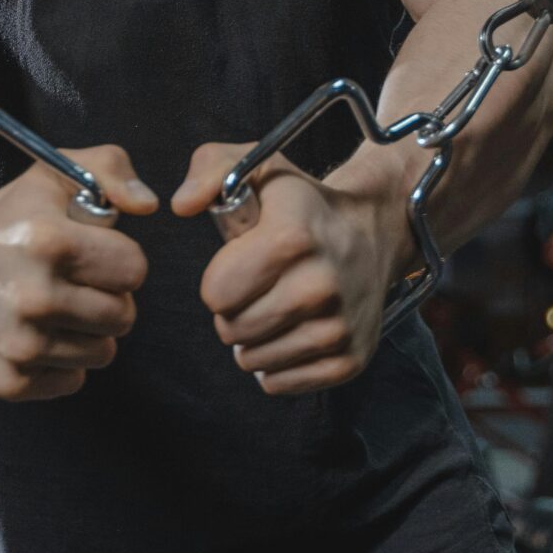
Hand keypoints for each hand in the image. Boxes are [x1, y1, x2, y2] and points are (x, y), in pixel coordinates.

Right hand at [0, 145, 155, 400]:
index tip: (93, 253)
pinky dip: (62, 362)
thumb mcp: (56, 174)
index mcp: (47, 242)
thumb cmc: (13, 216)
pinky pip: (73, 380)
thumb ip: (113, 170)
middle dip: (108, 297)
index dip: (119, 259)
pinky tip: (34, 332)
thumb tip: (150, 205)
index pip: (135, 269)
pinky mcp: (8, 380)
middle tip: (73, 282)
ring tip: (52, 306)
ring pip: (103, 352)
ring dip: (87, 332)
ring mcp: (17, 344)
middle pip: (124, 316)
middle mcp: (31, 296)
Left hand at [172, 141, 415, 393]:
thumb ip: (209, 169)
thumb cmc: (305, 206)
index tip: (242, 262)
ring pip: (253, 362)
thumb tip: (181, 205)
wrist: (372, 233)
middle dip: (234, 310)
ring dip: (255, 338)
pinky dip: (278, 363)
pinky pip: (279, 384)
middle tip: (259, 286)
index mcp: (293, 238)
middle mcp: (321, 286)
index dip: (220, 278)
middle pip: (232, 331)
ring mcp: (339, 328)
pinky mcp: (350, 361)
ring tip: (278, 305)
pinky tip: (294, 329)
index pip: (217, 293)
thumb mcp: (260, 169)